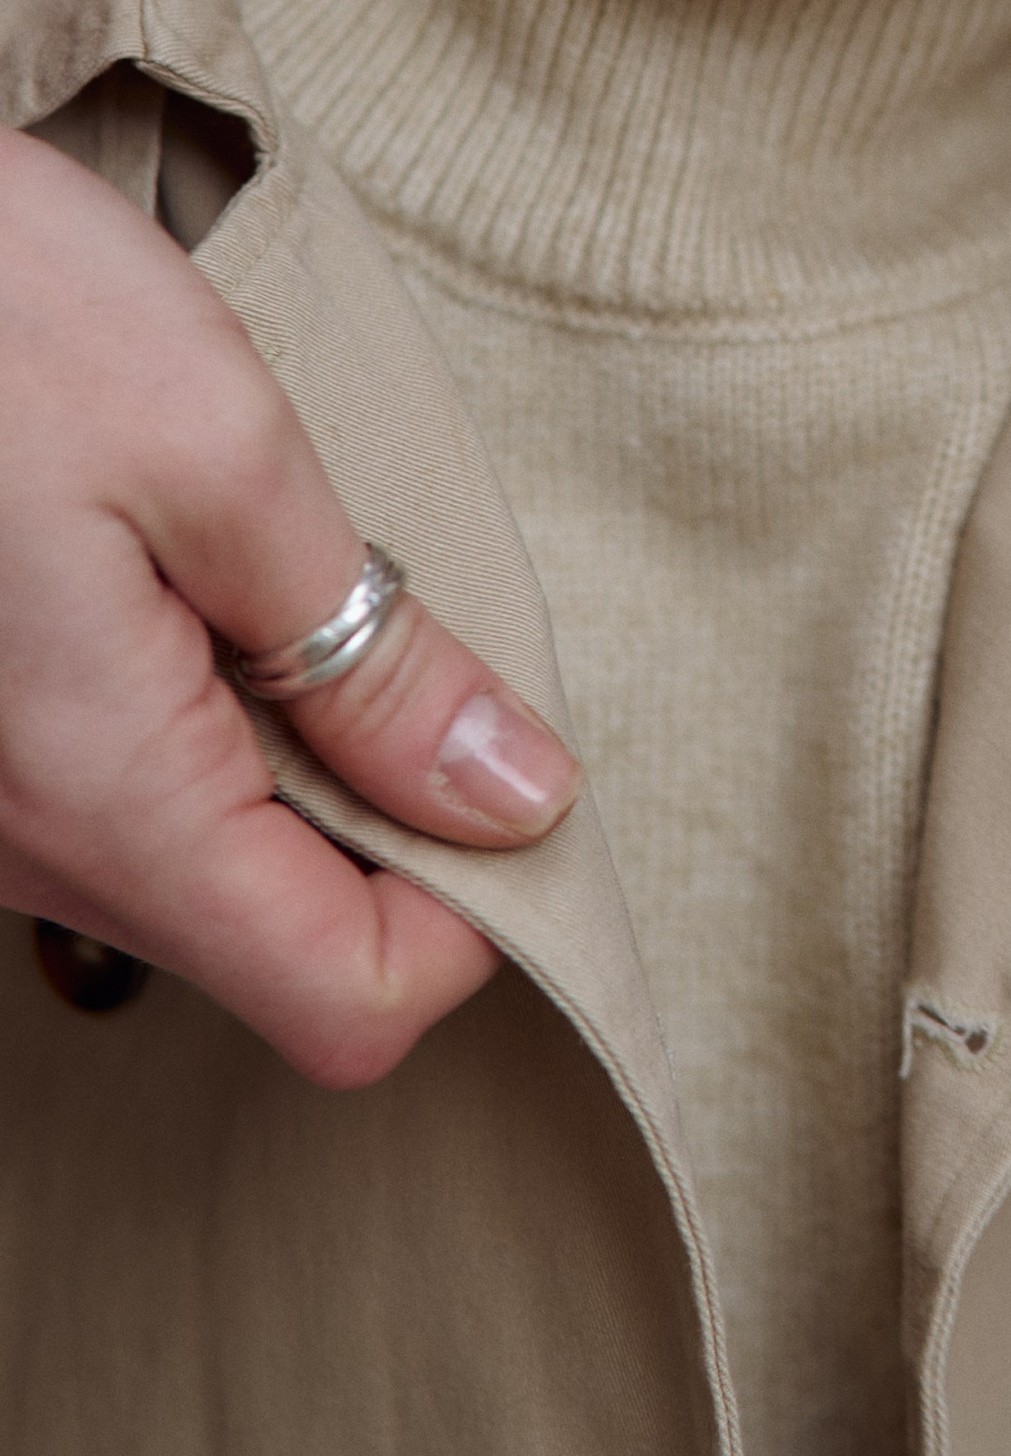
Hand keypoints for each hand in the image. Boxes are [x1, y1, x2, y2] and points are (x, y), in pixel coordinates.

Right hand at [0, 126, 577, 1086]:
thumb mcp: (221, 451)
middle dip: (391, 821)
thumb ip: (374, 654)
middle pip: (279, 941)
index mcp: (104, 798)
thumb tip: (516, 798)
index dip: (474, 915)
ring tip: (283, 578)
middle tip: (410, 630)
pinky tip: (199, 579)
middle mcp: (20, 844)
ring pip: (203, 866)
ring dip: (296, 754)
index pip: (346, 1004)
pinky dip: (209, 717)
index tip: (509, 768)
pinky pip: (125, 794)